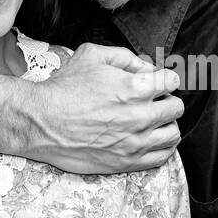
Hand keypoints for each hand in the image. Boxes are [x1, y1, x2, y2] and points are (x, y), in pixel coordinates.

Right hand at [0, 42, 183, 173]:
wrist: (41, 122)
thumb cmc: (64, 88)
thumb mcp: (92, 55)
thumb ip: (125, 57)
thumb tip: (147, 67)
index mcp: (134, 88)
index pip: (171, 81)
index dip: (164, 78)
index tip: (156, 82)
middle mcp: (139, 116)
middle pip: (176, 107)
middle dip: (167, 99)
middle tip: (154, 100)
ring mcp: (135, 142)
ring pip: (173, 133)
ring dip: (167, 124)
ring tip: (154, 121)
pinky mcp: (127, 162)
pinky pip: (161, 157)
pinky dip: (162, 146)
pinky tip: (150, 139)